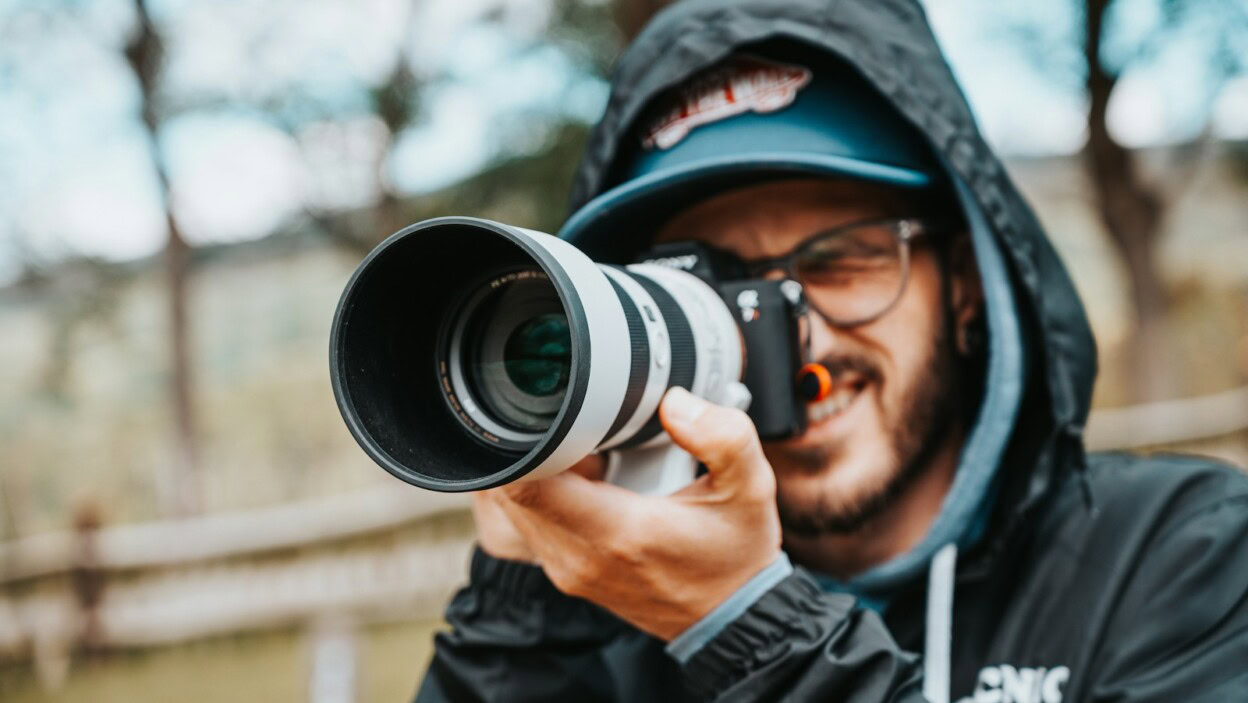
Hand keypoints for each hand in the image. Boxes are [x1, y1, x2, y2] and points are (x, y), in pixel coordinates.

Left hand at [492, 387, 782, 640]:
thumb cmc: (735, 554)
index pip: (529, 483)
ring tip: (584, 452)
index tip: (555, 412)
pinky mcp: (566, 573)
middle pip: (512, 489)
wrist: (732, 618)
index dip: (528, 438)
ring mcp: (567, 570)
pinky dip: (544, 494)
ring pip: (514, 507)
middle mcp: (579, 557)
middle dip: (531, 446)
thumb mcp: (750, 487)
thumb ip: (722, 436)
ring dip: (535, 470)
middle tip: (575, 425)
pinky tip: (587, 480)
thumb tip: (675, 401)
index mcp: (617, 533)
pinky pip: (529, 523)